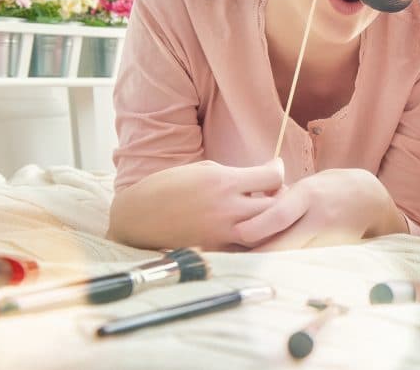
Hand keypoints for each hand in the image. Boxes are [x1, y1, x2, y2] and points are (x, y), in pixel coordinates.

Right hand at [108, 159, 284, 250]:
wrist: (137, 217)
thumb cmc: (169, 187)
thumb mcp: (203, 169)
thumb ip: (235, 175)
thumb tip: (264, 177)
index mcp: (223, 181)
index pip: (273, 177)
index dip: (278, 170)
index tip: (274, 168)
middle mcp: (226, 208)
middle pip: (276, 206)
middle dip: (282, 197)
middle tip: (275, 193)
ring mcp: (221, 233)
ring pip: (267, 232)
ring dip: (272, 222)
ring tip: (265, 213)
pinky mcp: (215, 251)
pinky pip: (247, 249)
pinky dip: (255, 240)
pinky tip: (250, 231)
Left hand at [237, 168, 392, 249]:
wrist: (371, 199)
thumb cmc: (330, 188)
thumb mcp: (307, 184)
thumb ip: (282, 197)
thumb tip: (250, 207)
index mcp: (309, 194)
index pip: (279, 215)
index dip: (256, 226)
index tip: (236, 233)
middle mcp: (319, 217)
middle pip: (283, 243)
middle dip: (257, 252)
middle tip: (232, 257)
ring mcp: (328, 238)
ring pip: (292, 256)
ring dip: (270, 260)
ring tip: (246, 262)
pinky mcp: (335, 253)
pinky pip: (304, 260)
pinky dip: (288, 263)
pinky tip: (273, 266)